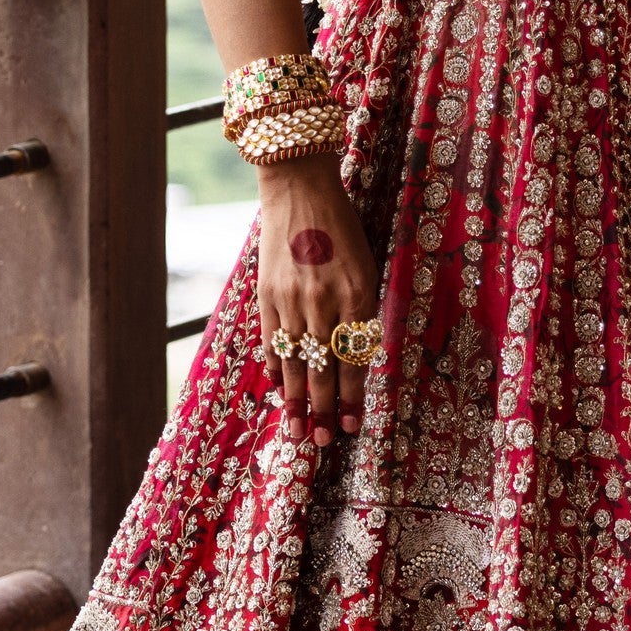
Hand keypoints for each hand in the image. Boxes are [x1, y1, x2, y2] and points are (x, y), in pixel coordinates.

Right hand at [254, 158, 381, 448]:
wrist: (300, 189)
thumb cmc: (341, 228)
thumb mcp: (364, 267)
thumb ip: (359, 312)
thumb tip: (353, 357)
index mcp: (357, 294)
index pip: (354, 358)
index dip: (352, 396)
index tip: (351, 426)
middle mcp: (323, 301)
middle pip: (323, 367)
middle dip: (323, 409)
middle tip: (322, 441)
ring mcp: (291, 299)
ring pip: (294, 361)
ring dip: (296, 399)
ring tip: (298, 431)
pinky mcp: (266, 293)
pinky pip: (270, 340)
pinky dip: (274, 367)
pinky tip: (278, 390)